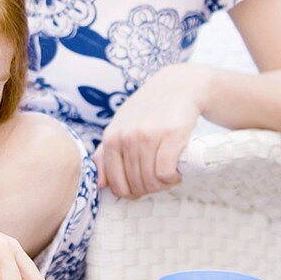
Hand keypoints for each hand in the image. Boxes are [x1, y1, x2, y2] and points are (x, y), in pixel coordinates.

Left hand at [93, 64, 208, 198]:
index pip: (115, 183)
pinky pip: (166, 173)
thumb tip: (101, 183)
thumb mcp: (122, 125)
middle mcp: (126, 137)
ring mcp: (147, 136)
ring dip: (162, 185)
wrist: (179, 86)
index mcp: (111, 137)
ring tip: (168, 175)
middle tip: (159, 181)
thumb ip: (107, 152)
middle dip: (149, 189)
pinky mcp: (170, 136)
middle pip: (135, 185)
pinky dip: (172, 179)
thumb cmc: (150, 110)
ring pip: (151, 181)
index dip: (130, 193)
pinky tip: (176, 172)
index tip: (142, 188)